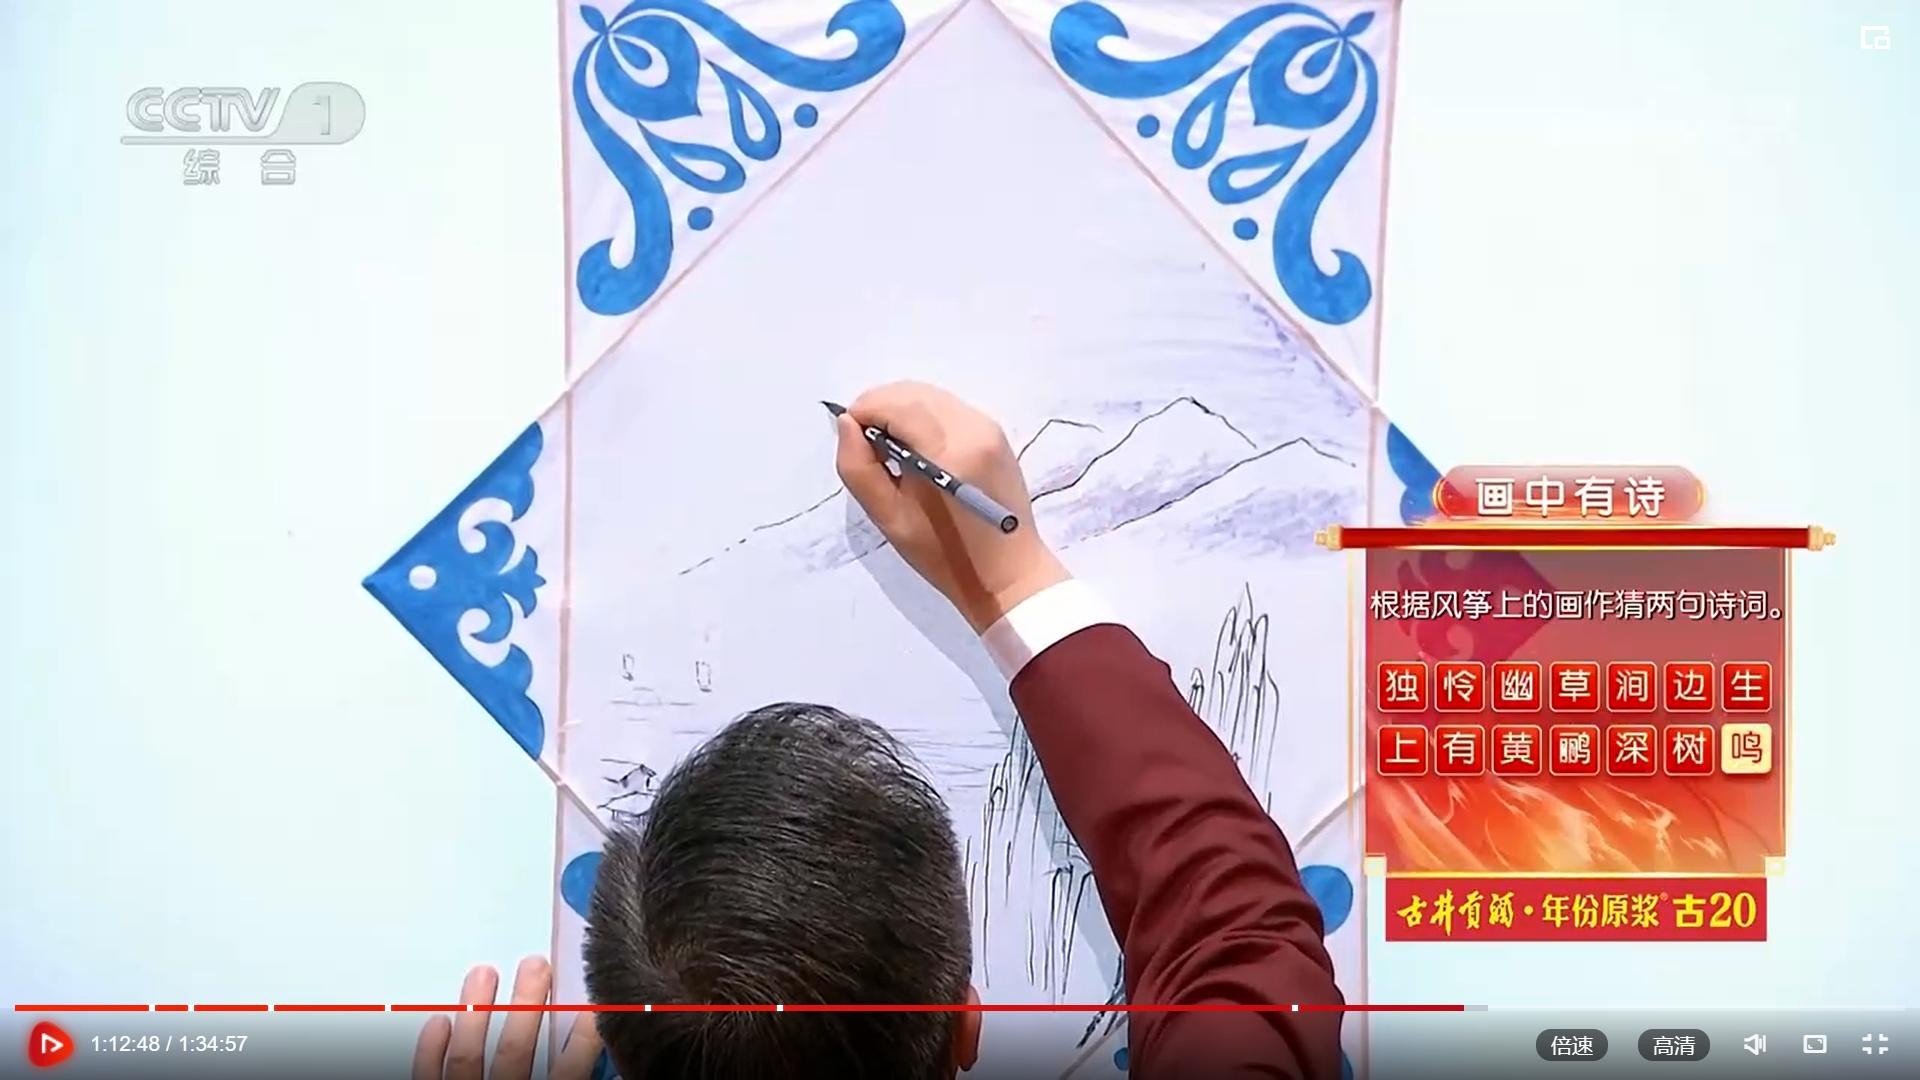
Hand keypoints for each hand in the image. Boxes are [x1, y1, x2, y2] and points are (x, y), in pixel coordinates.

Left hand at [411, 957, 603, 1079]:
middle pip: (514, 1052)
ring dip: (476, 1012)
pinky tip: (437, 1021)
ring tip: (483, 973)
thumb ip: (575, 1078)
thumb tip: (608, 1066)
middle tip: (536, 966)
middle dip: (526, 1004)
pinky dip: (429, 1051)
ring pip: (467, 1058)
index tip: (594, 1006)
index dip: (583, 1039)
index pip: (569, 1072)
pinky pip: (426, 1077)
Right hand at [836, 381, 1067, 632]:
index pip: (894, 403)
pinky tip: (919, 452)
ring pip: (929, 395)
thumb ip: (859, 468)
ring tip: (893, 453)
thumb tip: (847, 423)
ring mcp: (988, 426)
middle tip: (869, 448)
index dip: (863, 413)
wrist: (1007, 571)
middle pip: (911, 392)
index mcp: (949, 451)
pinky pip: (947, 407)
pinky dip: (923, 418)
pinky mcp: (995, 432)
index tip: (855, 444)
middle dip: (880, 408)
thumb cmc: (944, 553)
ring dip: (901, 411)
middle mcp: (973, 427)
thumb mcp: (890, 518)